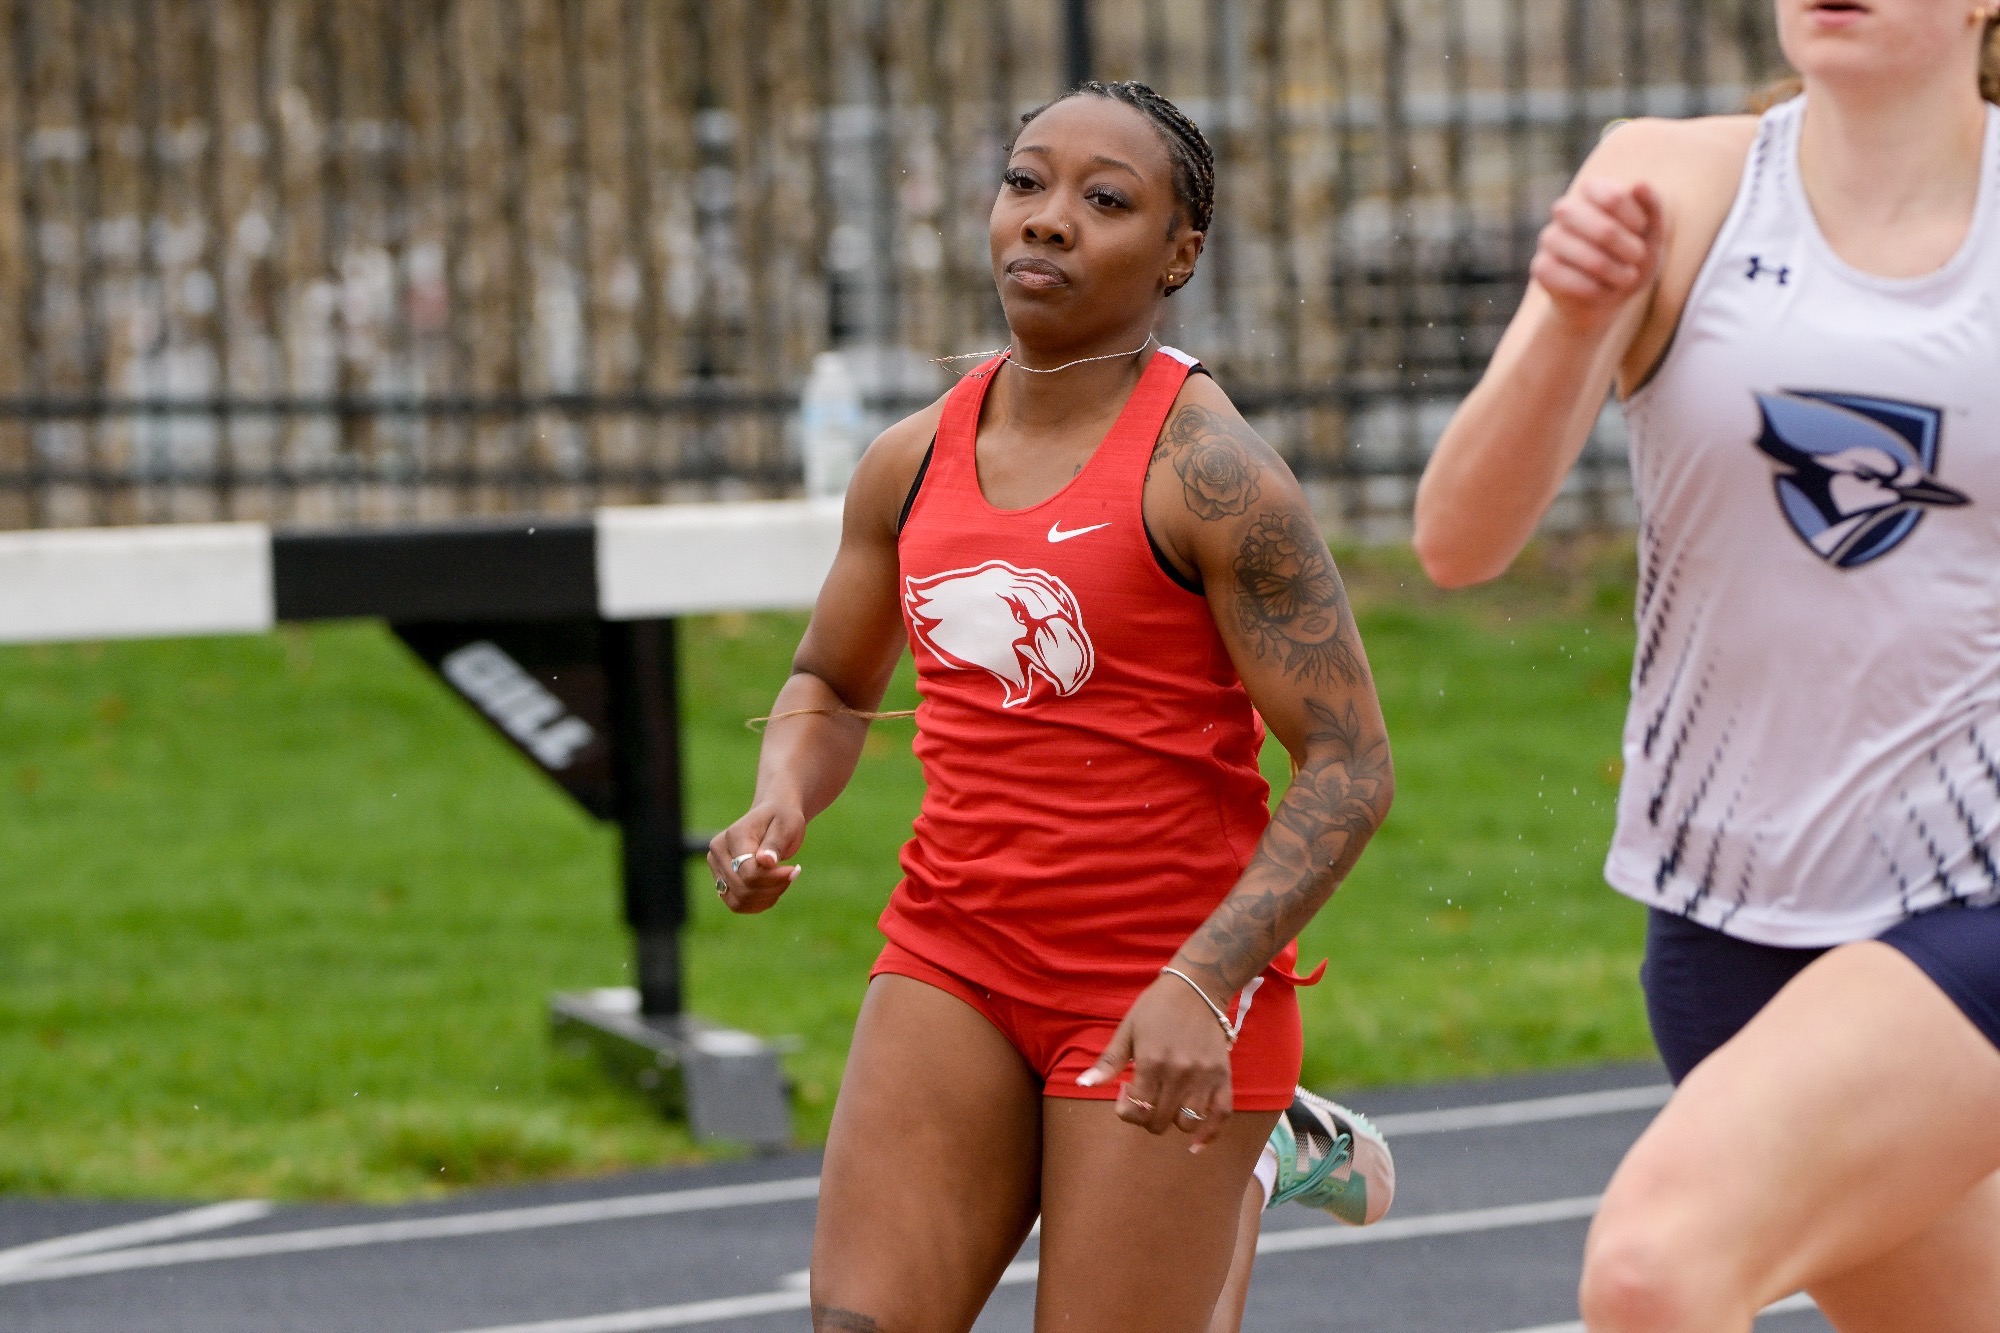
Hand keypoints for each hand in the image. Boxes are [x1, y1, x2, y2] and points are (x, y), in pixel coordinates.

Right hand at [707, 803, 803, 913]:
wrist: (774, 815)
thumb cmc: (783, 818)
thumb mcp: (787, 824)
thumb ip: (775, 843)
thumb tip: (765, 861)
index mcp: (733, 835)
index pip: (748, 871)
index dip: (774, 878)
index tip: (795, 869)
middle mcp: (718, 852)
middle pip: (743, 888)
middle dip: (773, 887)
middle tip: (792, 873)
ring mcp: (717, 868)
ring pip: (738, 901)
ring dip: (766, 898)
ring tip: (783, 881)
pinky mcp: (722, 881)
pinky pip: (737, 905)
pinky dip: (759, 903)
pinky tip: (774, 889)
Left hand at [1077, 974, 1233, 1150]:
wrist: (1197, 987)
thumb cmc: (1155, 1007)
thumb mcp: (1127, 1030)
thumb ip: (1108, 1062)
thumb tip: (1082, 1085)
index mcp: (1152, 1062)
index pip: (1135, 1109)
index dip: (1124, 1109)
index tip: (1125, 1091)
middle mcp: (1179, 1074)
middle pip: (1159, 1121)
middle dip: (1145, 1117)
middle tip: (1144, 1097)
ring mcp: (1204, 1077)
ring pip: (1187, 1123)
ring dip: (1172, 1121)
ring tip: (1165, 1105)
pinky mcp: (1223, 1077)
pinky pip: (1222, 1115)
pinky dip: (1210, 1133)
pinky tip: (1195, 1145)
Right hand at [1529, 177, 1664, 333]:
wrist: (1606, 294)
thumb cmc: (1630, 257)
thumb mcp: (1651, 232)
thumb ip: (1652, 206)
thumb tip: (1639, 184)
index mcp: (1591, 191)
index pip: (1613, 198)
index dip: (1635, 219)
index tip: (1641, 229)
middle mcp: (1565, 209)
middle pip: (1603, 230)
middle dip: (1628, 250)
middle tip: (1638, 257)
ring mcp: (1550, 238)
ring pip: (1588, 257)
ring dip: (1615, 272)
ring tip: (1626, 277)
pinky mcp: (1541, 267)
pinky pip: (1571, 280)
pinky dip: (1595, 289)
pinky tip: (1603, 289)